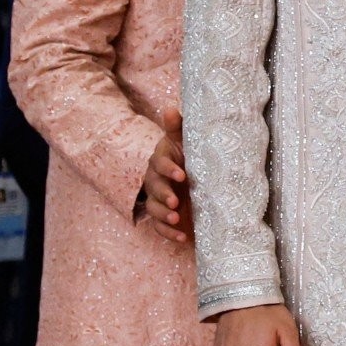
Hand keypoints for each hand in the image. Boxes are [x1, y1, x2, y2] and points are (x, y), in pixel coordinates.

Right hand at [141, 108, 192, 242]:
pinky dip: (169, 233)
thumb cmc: (188, 156)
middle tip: (175, 201)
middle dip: (163, 195)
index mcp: (162, 162)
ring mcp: (159, 199)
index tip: (182, 174)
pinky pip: (160, 227)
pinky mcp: (165, 216)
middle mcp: (156, 181)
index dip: (168, 169)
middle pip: (153, 188)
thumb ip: (178, 128)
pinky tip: (181, 238)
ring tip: (176, 218)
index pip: (159, 163)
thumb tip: (171, 108)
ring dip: (163, 215)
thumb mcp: (185, 141)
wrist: (192, 178)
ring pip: (153, 209)